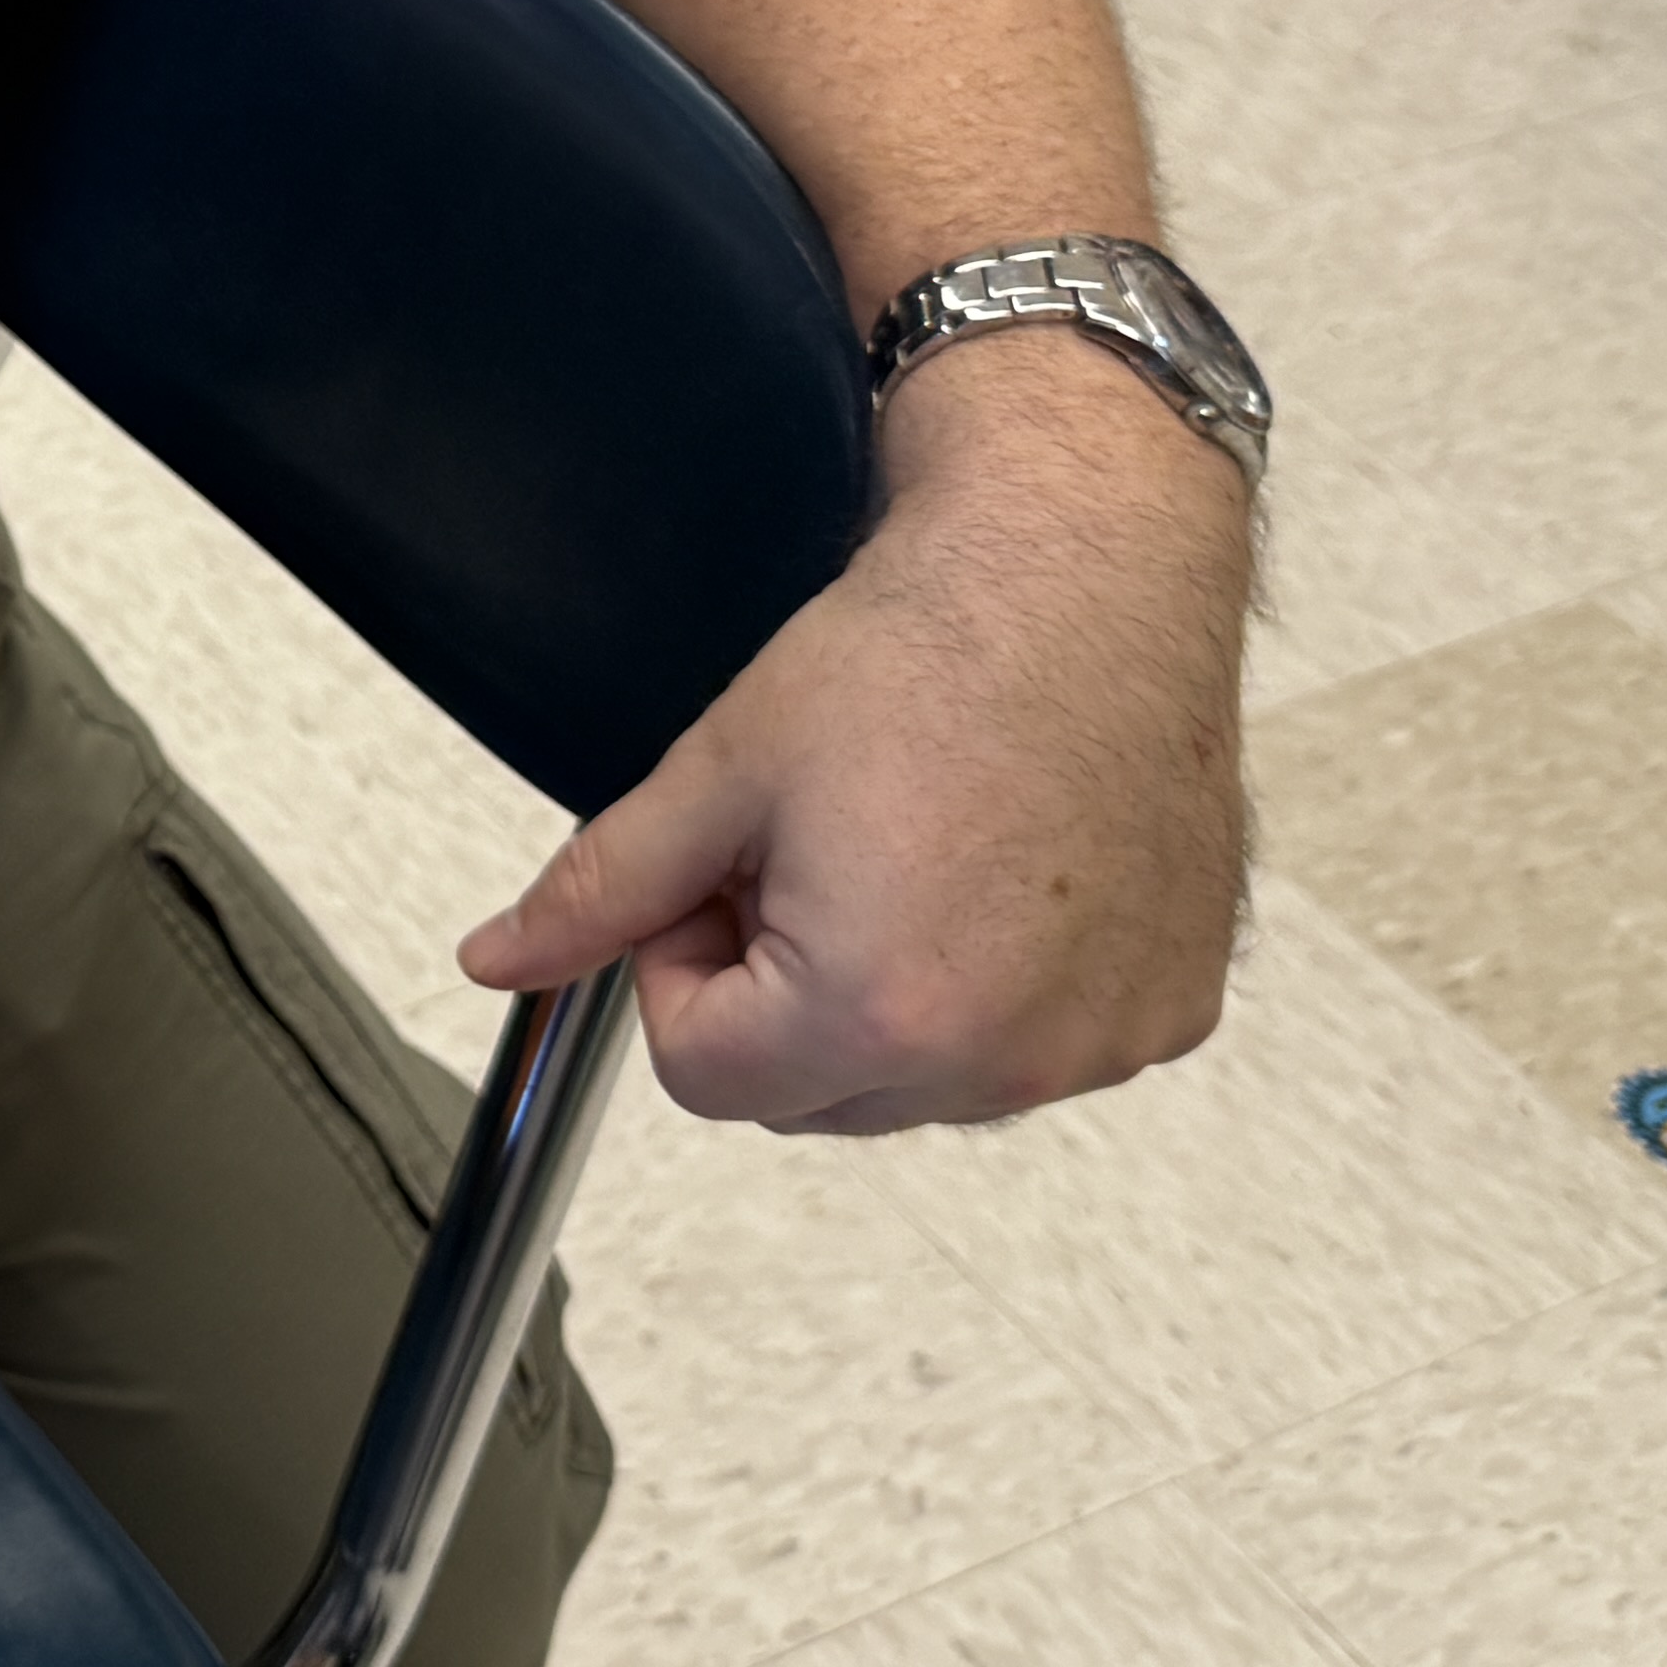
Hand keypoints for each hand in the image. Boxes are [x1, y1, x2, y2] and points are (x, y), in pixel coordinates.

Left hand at [457, 342, 1250, 1131]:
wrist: (1091, 570)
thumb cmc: (923, 652)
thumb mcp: (720, 771)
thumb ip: (598, 890)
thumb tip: (495, 961)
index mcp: (877, 1012)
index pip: (705, 1077)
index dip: (680, 970)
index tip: (714, 878)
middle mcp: (1004, 1059)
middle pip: (813, 1096)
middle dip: (775, 996)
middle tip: (799, 854)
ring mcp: (1101, 1044)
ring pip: (923, 1082)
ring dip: (885, 1001)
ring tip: (900, 850)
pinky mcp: (1170, 1009)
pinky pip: (1037, 1047)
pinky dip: (998, 987)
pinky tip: (997, 864)